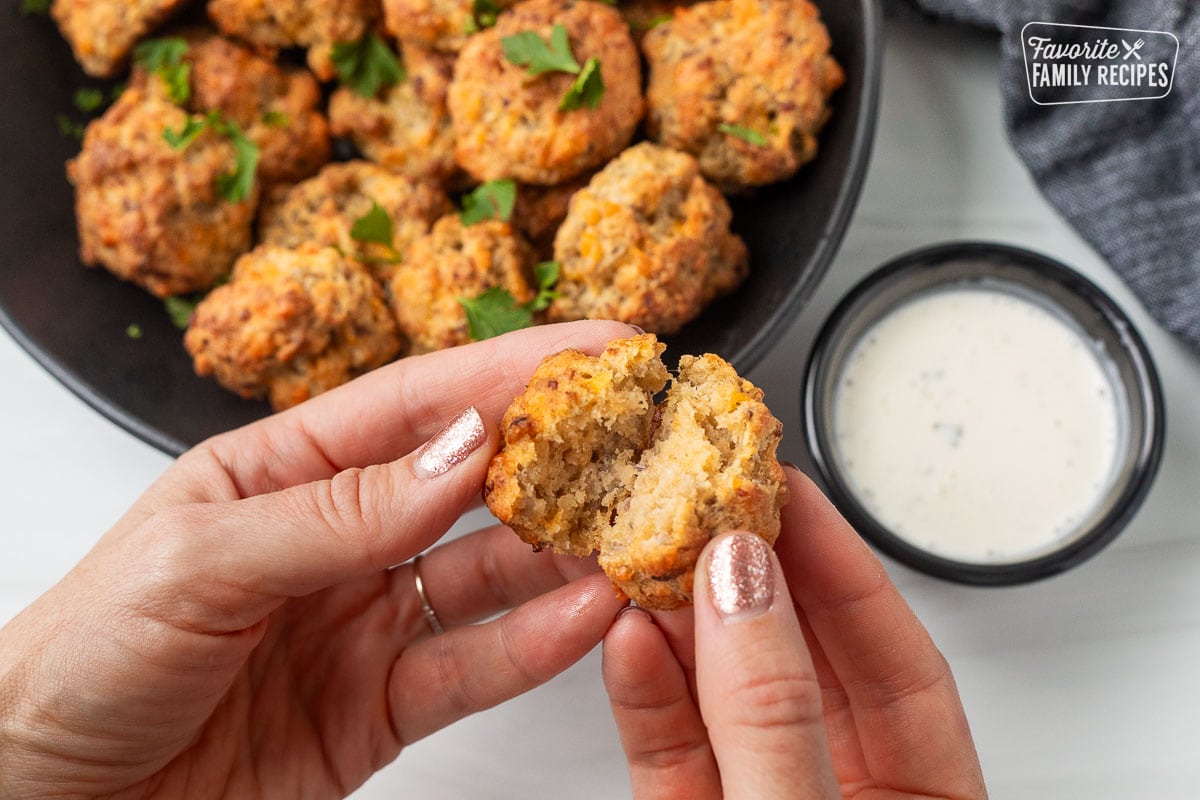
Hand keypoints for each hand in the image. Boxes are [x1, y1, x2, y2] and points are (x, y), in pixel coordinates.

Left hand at [0, 320, 636, 799]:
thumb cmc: (75, 665)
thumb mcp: (199, 561)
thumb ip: (339, 512)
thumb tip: (460, 453)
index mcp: (280, 472)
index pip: (416, 404)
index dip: (512, 370)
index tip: (598, 348)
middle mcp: (334, 540)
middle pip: (470, 486)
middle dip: (559, 459)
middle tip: (641, 441)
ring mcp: (361, 623)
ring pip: (488, 579)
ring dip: (563, 558)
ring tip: (630, 537)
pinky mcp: (377, 708)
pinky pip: (470, 668)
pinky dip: (533, 646)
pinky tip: (585, 619)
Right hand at [602, 468, 987, 798]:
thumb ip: (775, 717)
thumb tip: (742, 588)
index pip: (897, 659)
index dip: (841, 564)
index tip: (787, 490)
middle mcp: (842, 793)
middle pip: (802, 662)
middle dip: (749, 578)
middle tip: (706, 503)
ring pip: (724, 699)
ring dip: (681, 627)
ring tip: (650, 556)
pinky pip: (670, 750)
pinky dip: (644, 694)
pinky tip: (626, 640)